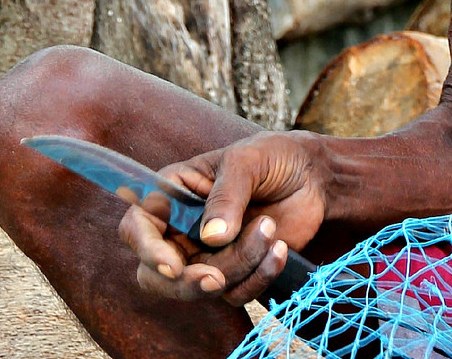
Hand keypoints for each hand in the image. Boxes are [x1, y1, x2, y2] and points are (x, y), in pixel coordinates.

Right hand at [118, 131, 325, 305]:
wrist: (313, 177)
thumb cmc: (273, 157)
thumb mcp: (247, 161)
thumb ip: (227, 195)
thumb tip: (211, 238)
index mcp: (171, 194)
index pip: (138, 228)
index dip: (147, 250)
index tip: (173, 265)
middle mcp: (181, 230)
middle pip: (157, 275)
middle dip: (186, 283)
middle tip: (217, 279)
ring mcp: (207, 255)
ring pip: (202, 285)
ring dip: (240, 264)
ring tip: (271, 228)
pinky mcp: (236, 272)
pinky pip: (237, 293)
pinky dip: (260, 276)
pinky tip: (281, 249)